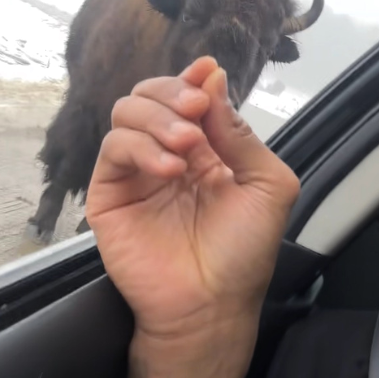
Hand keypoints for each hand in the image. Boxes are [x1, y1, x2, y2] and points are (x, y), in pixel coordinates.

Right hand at [86, 56, 299, 377]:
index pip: (191, 96)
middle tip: (196, 109)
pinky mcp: (110, 193)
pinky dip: (141, 147)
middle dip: (174, 92)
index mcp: (209, 149)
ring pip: (127, 112)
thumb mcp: (268, 186)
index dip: (195, 79)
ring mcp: (138, 171)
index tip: (206, 73)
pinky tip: (171, 169)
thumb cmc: (244, 252)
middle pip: (152, 94)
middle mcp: (171, 154)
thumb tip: (214, 79)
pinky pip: (113, 148)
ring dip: (159, 117)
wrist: (213, 303)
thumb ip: (242, 135)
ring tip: (188, 146)